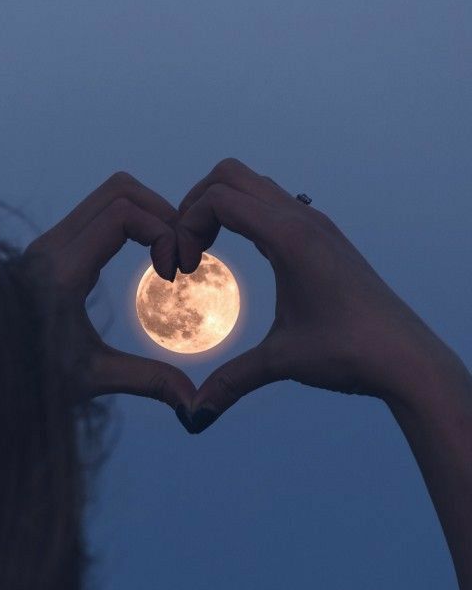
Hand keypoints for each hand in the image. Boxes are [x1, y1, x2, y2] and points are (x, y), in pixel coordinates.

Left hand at [22, 172, 195, 410]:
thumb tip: (193, 403)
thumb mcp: (93, 378)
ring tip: (167, 254)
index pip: (123, 213)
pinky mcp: (49, 249)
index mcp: (62, 272)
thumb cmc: (29, 378)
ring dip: (146, 213)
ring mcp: (48, 243)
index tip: (175, 271)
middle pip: (120, 190)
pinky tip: (144, 257)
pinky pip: (96, 213)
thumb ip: (147, 381)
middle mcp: (51, 247)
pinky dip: (129, 222)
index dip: (163, 231)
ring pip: (107, 196)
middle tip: (181, 254)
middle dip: (161, 213)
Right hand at [173, 158, 447, 433]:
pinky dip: (245, 216)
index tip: (182, 268)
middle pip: (230, 175)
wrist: (406, 357)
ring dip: (221, 207)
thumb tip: (194, 414)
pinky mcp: (324, 237)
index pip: (218, 198)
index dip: (185, 225)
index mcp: (290, 237)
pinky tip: (244, 255)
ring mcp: (316, 224)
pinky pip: (273, 204)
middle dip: (195, 205)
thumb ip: (231, 381)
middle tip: (185, 249)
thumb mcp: (282, 361)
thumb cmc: (350, 352)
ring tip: (205, 250)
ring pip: (253, 185)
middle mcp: (303, 219)